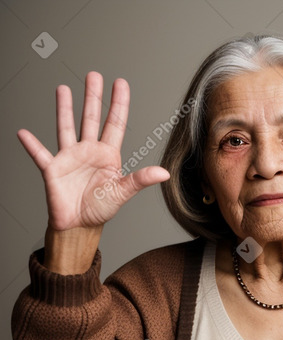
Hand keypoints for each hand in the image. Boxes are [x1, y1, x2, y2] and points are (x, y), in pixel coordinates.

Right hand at [17, 71, 169, 231]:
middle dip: (93, 97)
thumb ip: (141, 180)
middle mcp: (88, 151)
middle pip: (91, 118)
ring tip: (63, 89)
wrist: (80, 225)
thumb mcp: (122, 192)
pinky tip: (23, 133)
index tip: (121, 83)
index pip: (114, 124)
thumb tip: (164, 173)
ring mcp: (69, 158)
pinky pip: (40, 155)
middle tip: (94, 75)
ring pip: (66, 128)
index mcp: (108, 155)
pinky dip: (31, 145)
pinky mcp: (53, 170)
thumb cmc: (100, 209)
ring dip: (64, 109)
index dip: (118, 103)